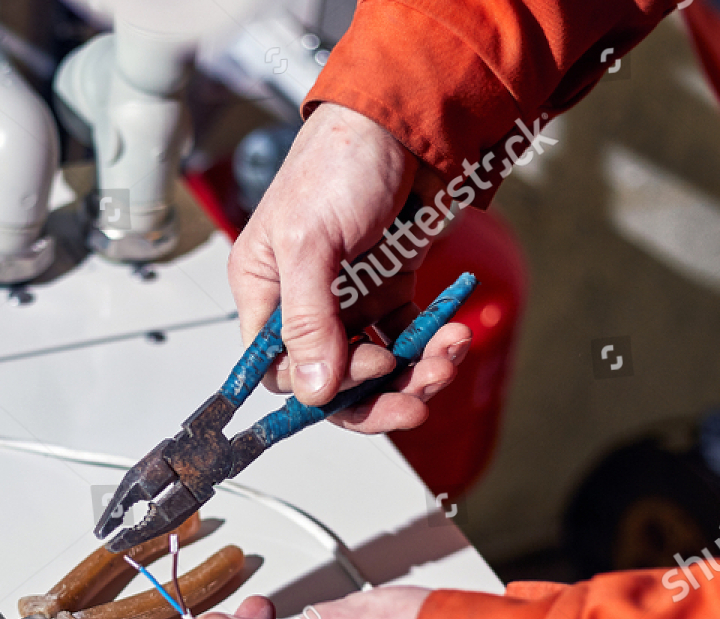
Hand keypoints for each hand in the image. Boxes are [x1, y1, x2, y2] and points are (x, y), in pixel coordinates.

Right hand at [229, 103, 471, 432]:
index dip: (321, 388)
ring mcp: (349, 298)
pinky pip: (407, 338)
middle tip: (415, 398)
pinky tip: (454, 334)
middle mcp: (304, 302)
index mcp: (266, 292)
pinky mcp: (390, 289)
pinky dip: (432, 346)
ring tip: (446, 358)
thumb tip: (311, 391)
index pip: (279, 371)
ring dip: (414, 374)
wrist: (406, 119)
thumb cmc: (342, 160)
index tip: (365, 370)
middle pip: (332, 380)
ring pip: (376, 366)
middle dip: (378, 394)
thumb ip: (309, 320)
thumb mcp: (312, 242)